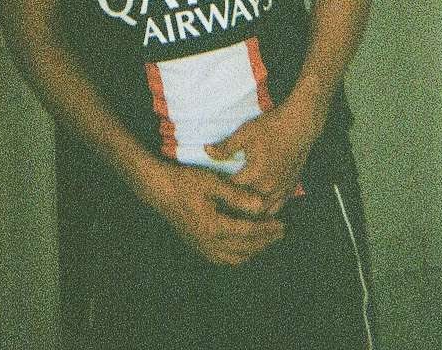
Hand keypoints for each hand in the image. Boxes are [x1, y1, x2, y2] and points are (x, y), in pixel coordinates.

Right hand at [139, 160, 284, 266]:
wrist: (159, 189)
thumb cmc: (185, 182)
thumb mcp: (212, 182)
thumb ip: (237, 195)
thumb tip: (261, 205)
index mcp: (214, 227)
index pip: (248, 232)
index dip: (267, 230)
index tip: (282, 225)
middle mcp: (209, 242)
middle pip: (245, 248)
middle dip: (265, 241)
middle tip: (280, 232)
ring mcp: (202, 247)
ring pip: (234, 258)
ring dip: (253, 251)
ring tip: (265, 239)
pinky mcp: (197, 246)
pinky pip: (222, 259)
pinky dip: (237, 255)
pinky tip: (243, 246)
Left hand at [205, 99, 318, 216]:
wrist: (299, 125)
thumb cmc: (270, 127)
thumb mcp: (244, 134)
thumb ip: (226, 147)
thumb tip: (206, 150)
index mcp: (255, 174)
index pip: (232, 192)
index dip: (220, 195)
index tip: (209, 196)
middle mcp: (269, 187)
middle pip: (248, 208)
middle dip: (234, 210)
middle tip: (220, 209)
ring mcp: (282, 189)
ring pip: (264, 212)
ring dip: (251, 214)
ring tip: (237, 213)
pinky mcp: (290, 187)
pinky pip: (278, 207)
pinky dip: (268, 211)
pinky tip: (259, 210)